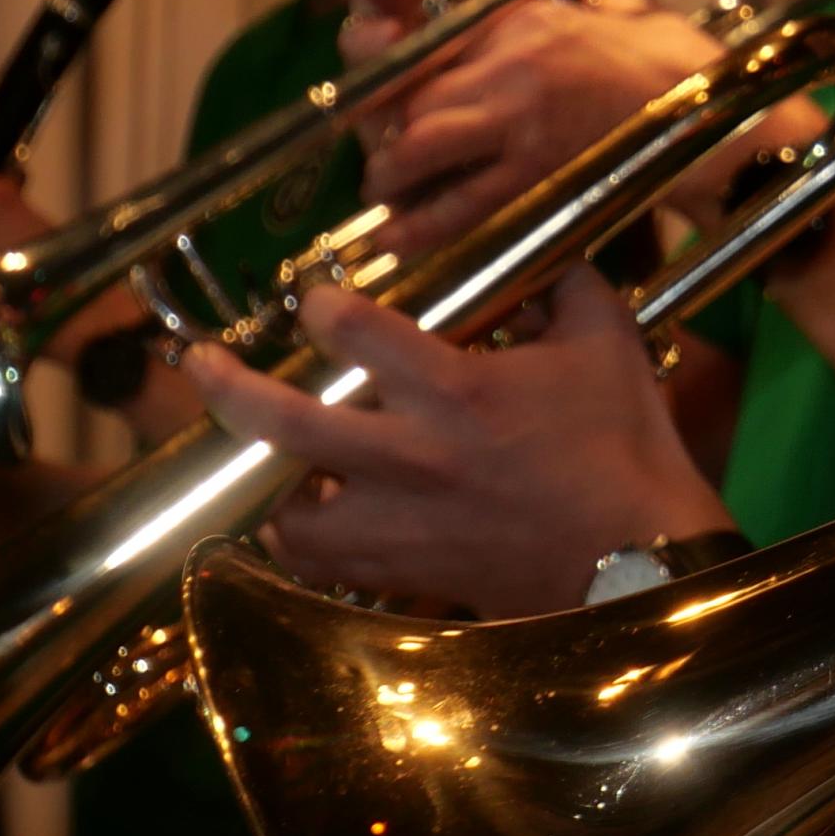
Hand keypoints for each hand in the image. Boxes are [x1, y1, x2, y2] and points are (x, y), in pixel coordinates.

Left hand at [184, 266, 727, 617]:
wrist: (637, 559)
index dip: (320, 304)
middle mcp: (409, 456)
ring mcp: (398, 522)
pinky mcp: (405, 571)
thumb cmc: (624, 447)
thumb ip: (566, 290)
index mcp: (454, 390)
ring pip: (286, 510)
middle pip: (282, 421)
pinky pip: (319, 565)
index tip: (317, 300)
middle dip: (226, 386)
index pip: (352, 330)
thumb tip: (542, 264)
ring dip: (265, 483)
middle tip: (197, 363)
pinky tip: (305, 521)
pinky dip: (300, 543)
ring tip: (262, 462)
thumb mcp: (607, 344)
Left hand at [347, 0, 729, 256]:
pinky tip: (400, 238)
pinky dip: (421, 224)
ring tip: (385, 197)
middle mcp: (512, 62)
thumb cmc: (681, 63)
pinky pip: (460, 203)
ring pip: (419, 145)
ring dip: (392, 175)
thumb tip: (538, 16)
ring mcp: (523, 118)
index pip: (431, 47)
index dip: (397, 84)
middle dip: (387, 134)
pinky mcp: (540, 172)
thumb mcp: (616, 14)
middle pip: (413, 97)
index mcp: (525, 18)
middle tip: (382, 162)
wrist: (725, 110)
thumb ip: (569, 9)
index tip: (386, 109)